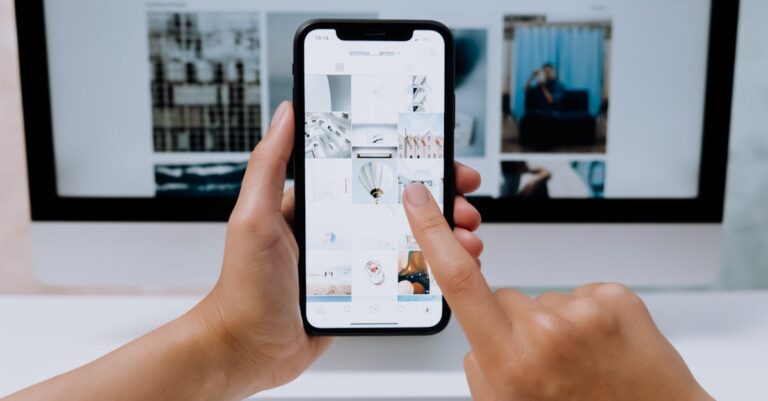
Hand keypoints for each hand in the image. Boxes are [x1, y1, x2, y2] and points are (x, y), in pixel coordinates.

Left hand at [189, 101, 484, 393]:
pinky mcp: (363, 291)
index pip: (373, 171)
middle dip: (438, 202)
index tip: (440, 157)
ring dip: (442, 236)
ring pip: (409, 239)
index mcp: (320, 204)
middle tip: (464, 205)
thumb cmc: (244, 286)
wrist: (248, 349)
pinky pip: (402, 275)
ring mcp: (355, 260)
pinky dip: (430, 270)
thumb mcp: (254, 217)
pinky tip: (449, 269)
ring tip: (464, 240)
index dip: (410, 162)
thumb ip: (269, 164)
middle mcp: (341, 228)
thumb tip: (286, 112)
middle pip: (400, 204)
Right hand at [402, 184, 713, 400]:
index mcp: (510, 362)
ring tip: (581, 363)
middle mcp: (547, 333)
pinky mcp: (617, 299)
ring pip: (544, 297)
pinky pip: (579, 294)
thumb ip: (480, 365)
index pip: (458, 280)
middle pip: (504, 296)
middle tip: (544, 363)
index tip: (419, 198)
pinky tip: (602, 349)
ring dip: (555, 323)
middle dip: (512, 322)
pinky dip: (586, 317)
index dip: (432, 231)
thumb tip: (476, 329)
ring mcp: (586, 313)